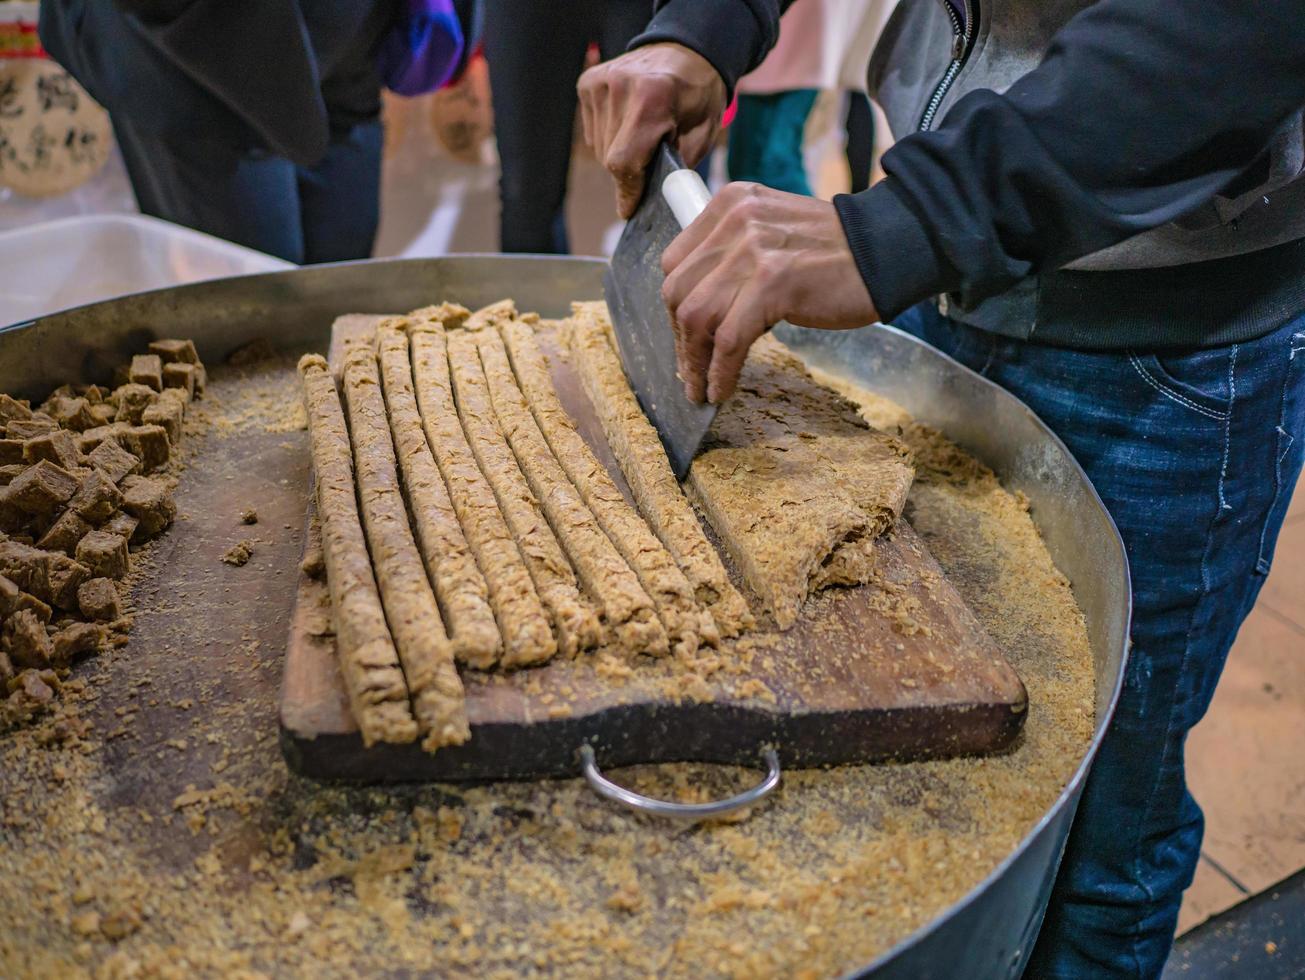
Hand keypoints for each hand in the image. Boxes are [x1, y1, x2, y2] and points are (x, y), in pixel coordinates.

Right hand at [578, 43, 725, 217]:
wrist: (687, 50)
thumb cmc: (698, 95)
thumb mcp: (702, 134)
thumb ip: (675, 168)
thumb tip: (651, 203)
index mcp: (652, 98)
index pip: (623, 161)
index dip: (626, 191)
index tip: (629, 209)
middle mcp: (620, 87)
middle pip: (609, 157)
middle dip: (629, 171)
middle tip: (651, 159)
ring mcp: (601, 83)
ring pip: (599, 146)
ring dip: (618, 152)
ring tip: (643, 135)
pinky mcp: (588, 83)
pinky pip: (592, 130)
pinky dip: (608, 135)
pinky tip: (629, 121)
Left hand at [661, 182, 878, 403]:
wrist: (888, 249)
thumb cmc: (834, 252)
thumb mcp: (772, 233)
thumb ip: (733, 255)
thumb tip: (697, 314)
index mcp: (731, 203)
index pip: (676, 262)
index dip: (676, 306)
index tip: (685, 336)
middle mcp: (736, 219)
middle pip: (678, 291)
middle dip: (680, 339)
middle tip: (691, 371)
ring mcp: (753, 250)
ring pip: (697, 316)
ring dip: (695, 362)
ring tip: (702, 388)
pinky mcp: (773, 283)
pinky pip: (729, 339)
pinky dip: (720, 371)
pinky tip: (722, 389)